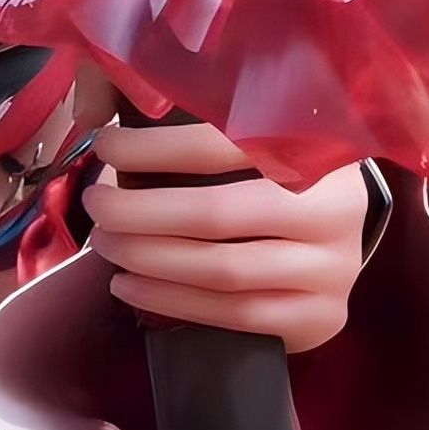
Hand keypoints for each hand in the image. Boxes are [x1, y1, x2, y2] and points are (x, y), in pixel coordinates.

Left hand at [84, 123, 366, 352]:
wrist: (333, 229)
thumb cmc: (271, 171)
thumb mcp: (249, 132)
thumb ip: (182, 116)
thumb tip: (94, 112)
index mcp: (314, 145)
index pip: (217, 145)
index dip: (151, 148)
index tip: (105, 147)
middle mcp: (334, 207)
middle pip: (217, 213)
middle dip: (138, 213)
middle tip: (96, 205)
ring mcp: (333, 268)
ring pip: (222, 269)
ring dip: (148, 259)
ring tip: (106, 245)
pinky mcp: (321, 317)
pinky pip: (234, 314)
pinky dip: (172, 301)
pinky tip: (130, 285)